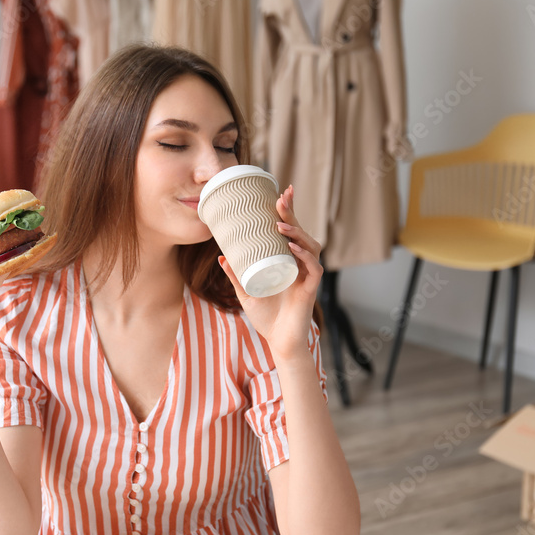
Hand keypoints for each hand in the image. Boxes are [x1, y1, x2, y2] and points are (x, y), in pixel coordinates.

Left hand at [218, 185, 322, 359]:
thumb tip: (221, 256)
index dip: (288, 212)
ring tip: (280, 225)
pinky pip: (313, 267)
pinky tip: (292, 247)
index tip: (280, 193)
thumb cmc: (266, 317)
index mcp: (287, 261)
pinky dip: (304, 255)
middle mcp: (300, 264)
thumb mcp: (245, 292)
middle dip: (292, 213)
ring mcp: (307, 276)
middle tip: (282, 197)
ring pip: (310, 246)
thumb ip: (235, 275)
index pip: (289, 231)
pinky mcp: (311, 289)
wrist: (279, 341)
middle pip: (301, 232)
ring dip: (297, 232)